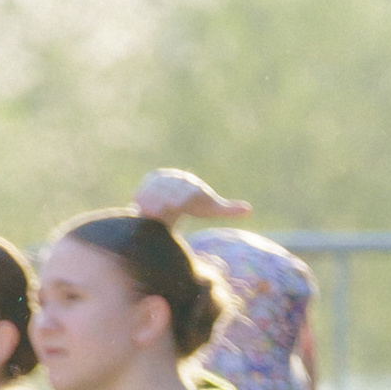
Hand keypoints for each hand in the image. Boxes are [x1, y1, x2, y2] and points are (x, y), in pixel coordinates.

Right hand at [133, 168, 251, 222]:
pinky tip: (140, 208)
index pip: (188, 187)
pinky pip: (142, 193)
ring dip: (154, 198)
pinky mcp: (143, 189)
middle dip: (169, 196)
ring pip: (155, 190)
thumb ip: (228, 209)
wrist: (171, 202)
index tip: (181, 203)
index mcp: (189, 183)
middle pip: (170, 187)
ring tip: (154, 210)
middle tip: (169, 207)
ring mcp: (157, 182)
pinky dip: (142, 200)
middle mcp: (172, 178)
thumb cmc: (193, 206)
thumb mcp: (210, 209)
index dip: (185, 194)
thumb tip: (249, 209)